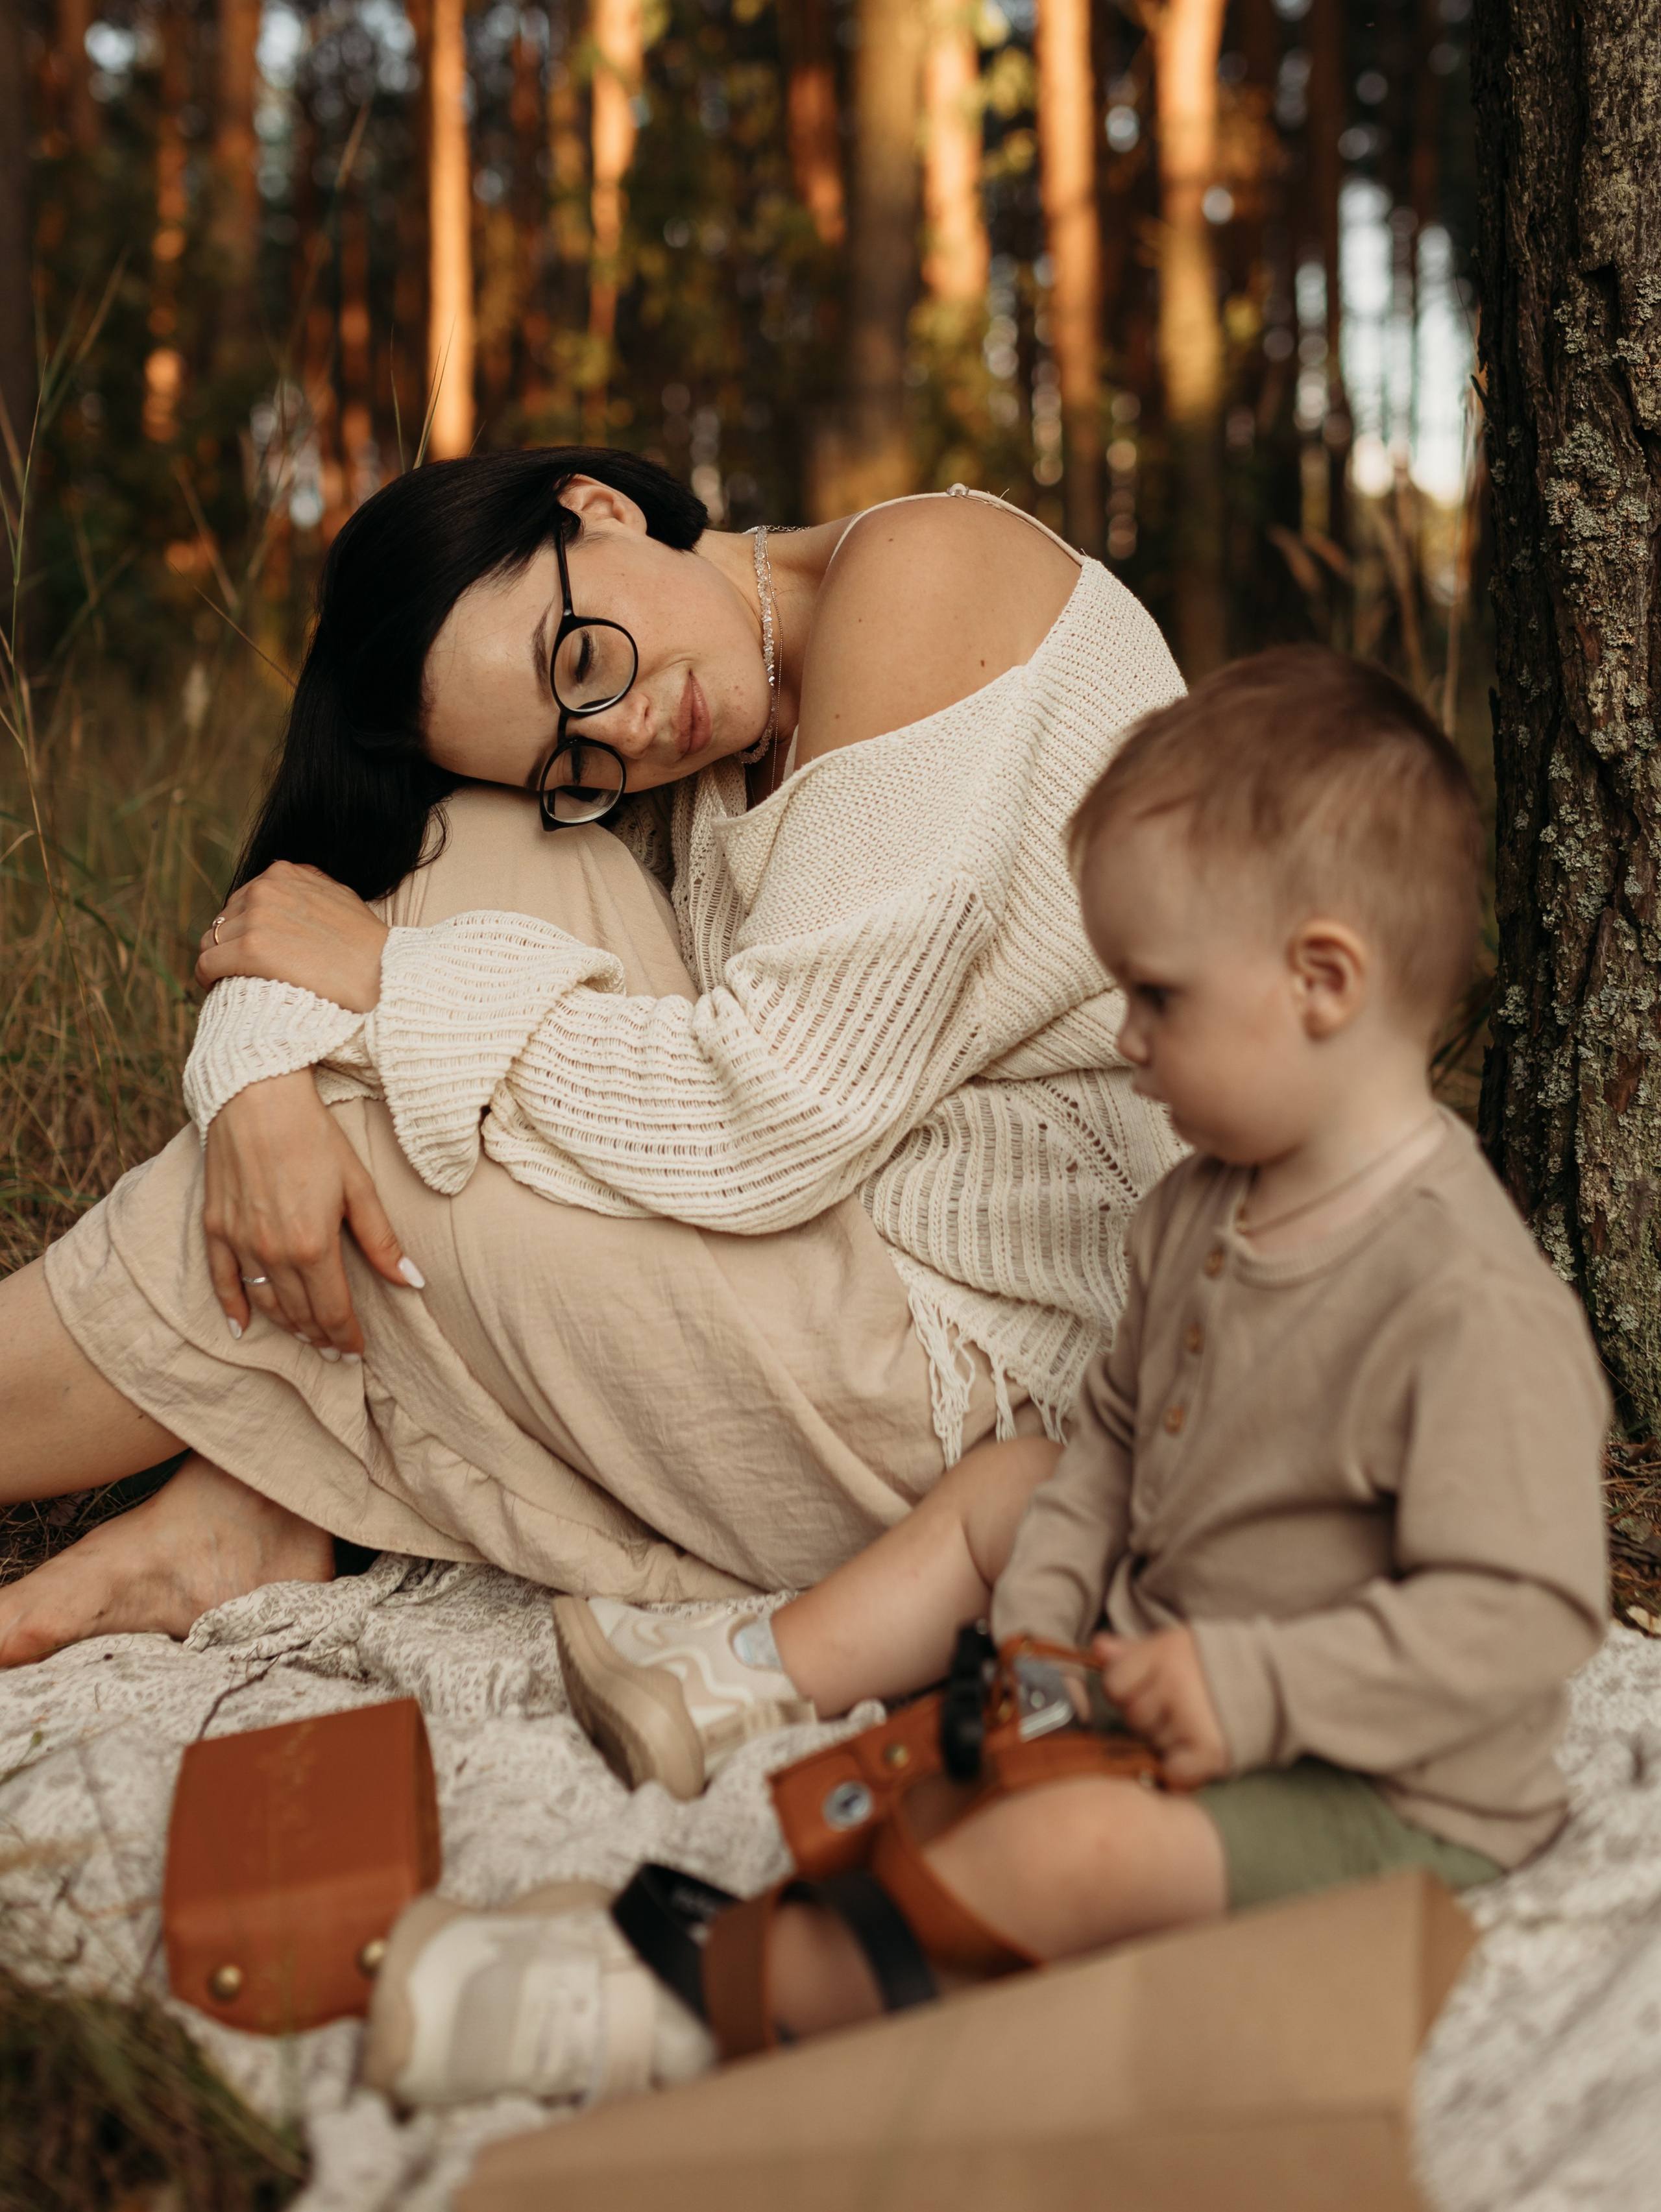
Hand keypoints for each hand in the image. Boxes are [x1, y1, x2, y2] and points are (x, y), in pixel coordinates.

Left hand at [196, 861, 387, 1011]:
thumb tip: (284, 891)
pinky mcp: (252, 948)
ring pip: (211, 942)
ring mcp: (258, 917)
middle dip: (229, 945)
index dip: (245, 928)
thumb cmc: (367, 947)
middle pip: (223, 920)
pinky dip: (208, 976)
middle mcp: (266, 888)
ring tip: (231, 982)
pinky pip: (208, 962)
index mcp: (284, 873)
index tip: (253, 952)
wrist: (386, 975)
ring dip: (218, 962)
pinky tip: (218, 988)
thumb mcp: (338, 899)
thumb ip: (306, 889)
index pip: (241, 900)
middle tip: (243, 973)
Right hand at [204, 1071, 420, 1354]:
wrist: (257, 1098)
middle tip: (335, 1351)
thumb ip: (382, 1240)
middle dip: (321, 1337)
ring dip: (287, 1326)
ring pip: (265, 1303)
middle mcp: (273, 1253)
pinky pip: (222, 1281)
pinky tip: (242, 1327)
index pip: (333, 1311)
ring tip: (307, 1337)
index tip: (357, 1351)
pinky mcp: (215, 1228)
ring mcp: (239, 1242)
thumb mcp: (359, 1187)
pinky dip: (232, 1308)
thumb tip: (413, 1281)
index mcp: (313, 1246)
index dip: (346, 1337)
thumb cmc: (315, 1137)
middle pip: (300, 1313)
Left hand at [1092, 1625, 1229, 1787]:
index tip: (1151, 1689)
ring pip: (1151, 1744)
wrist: (1277, 1681)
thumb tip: (1096, 1648)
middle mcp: (1174, 1683)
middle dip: (1148, 1718)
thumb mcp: (1175, 1645)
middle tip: (1178, 1709)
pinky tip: (1195, 1752)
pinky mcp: (1209, 1750)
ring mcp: (1191, 1717)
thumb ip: (1134, 1650)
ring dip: (1166, 1742)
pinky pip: (1173, 1772)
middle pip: (1131, 1717)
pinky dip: (1181, 1770)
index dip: (1128, 1691)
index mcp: (1163, 1652)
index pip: (1114, 1684)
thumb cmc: (1216, 1664)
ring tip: (1193, 1725)